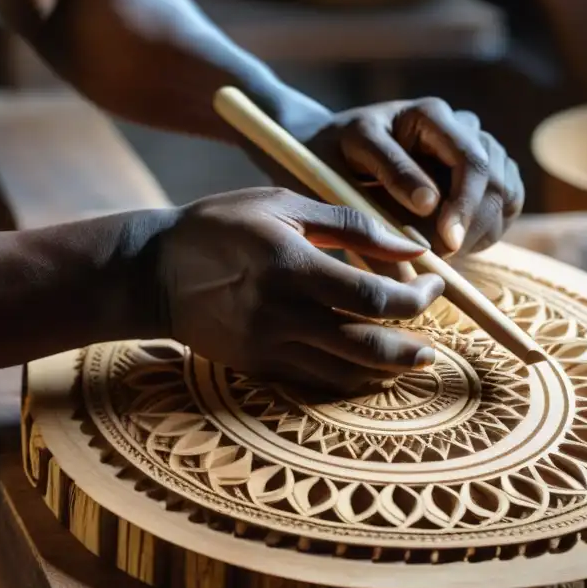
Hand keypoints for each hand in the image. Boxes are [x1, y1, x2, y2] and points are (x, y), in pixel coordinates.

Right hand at [153, 188, 444, 393]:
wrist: (153, 273)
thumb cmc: (219, 226)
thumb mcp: (280, 205)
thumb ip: (347, 223)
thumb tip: (406, 246)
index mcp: (293, 266)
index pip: (374, 296)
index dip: (415, 298)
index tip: (433, 287)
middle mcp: (283, 314)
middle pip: (368, 347)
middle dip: (411, 349)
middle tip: (433, 345)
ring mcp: (269, 346)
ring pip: (345, 374)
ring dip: (386, 371)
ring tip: (410, 360)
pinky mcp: (257, 365)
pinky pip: (316, 382)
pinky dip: (350, 379)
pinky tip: (366, 369)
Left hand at [295, 97, 524, 256]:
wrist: (333, 150)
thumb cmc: (329, 158)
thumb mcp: (337, 173)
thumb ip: (377, 199)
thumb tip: (425, 227)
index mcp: (427, 116)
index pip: (469, 161)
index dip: (464, 207)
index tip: (446, 244)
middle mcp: (459, 126)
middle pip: (494, 178)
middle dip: (471, 226)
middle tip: (440, 261)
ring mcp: (476, 147)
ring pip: (505, 192)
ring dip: (479, 231)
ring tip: (438, 254)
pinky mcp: (484, 172)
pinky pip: (505, 203)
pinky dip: (486, 230)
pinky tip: (452, 243)